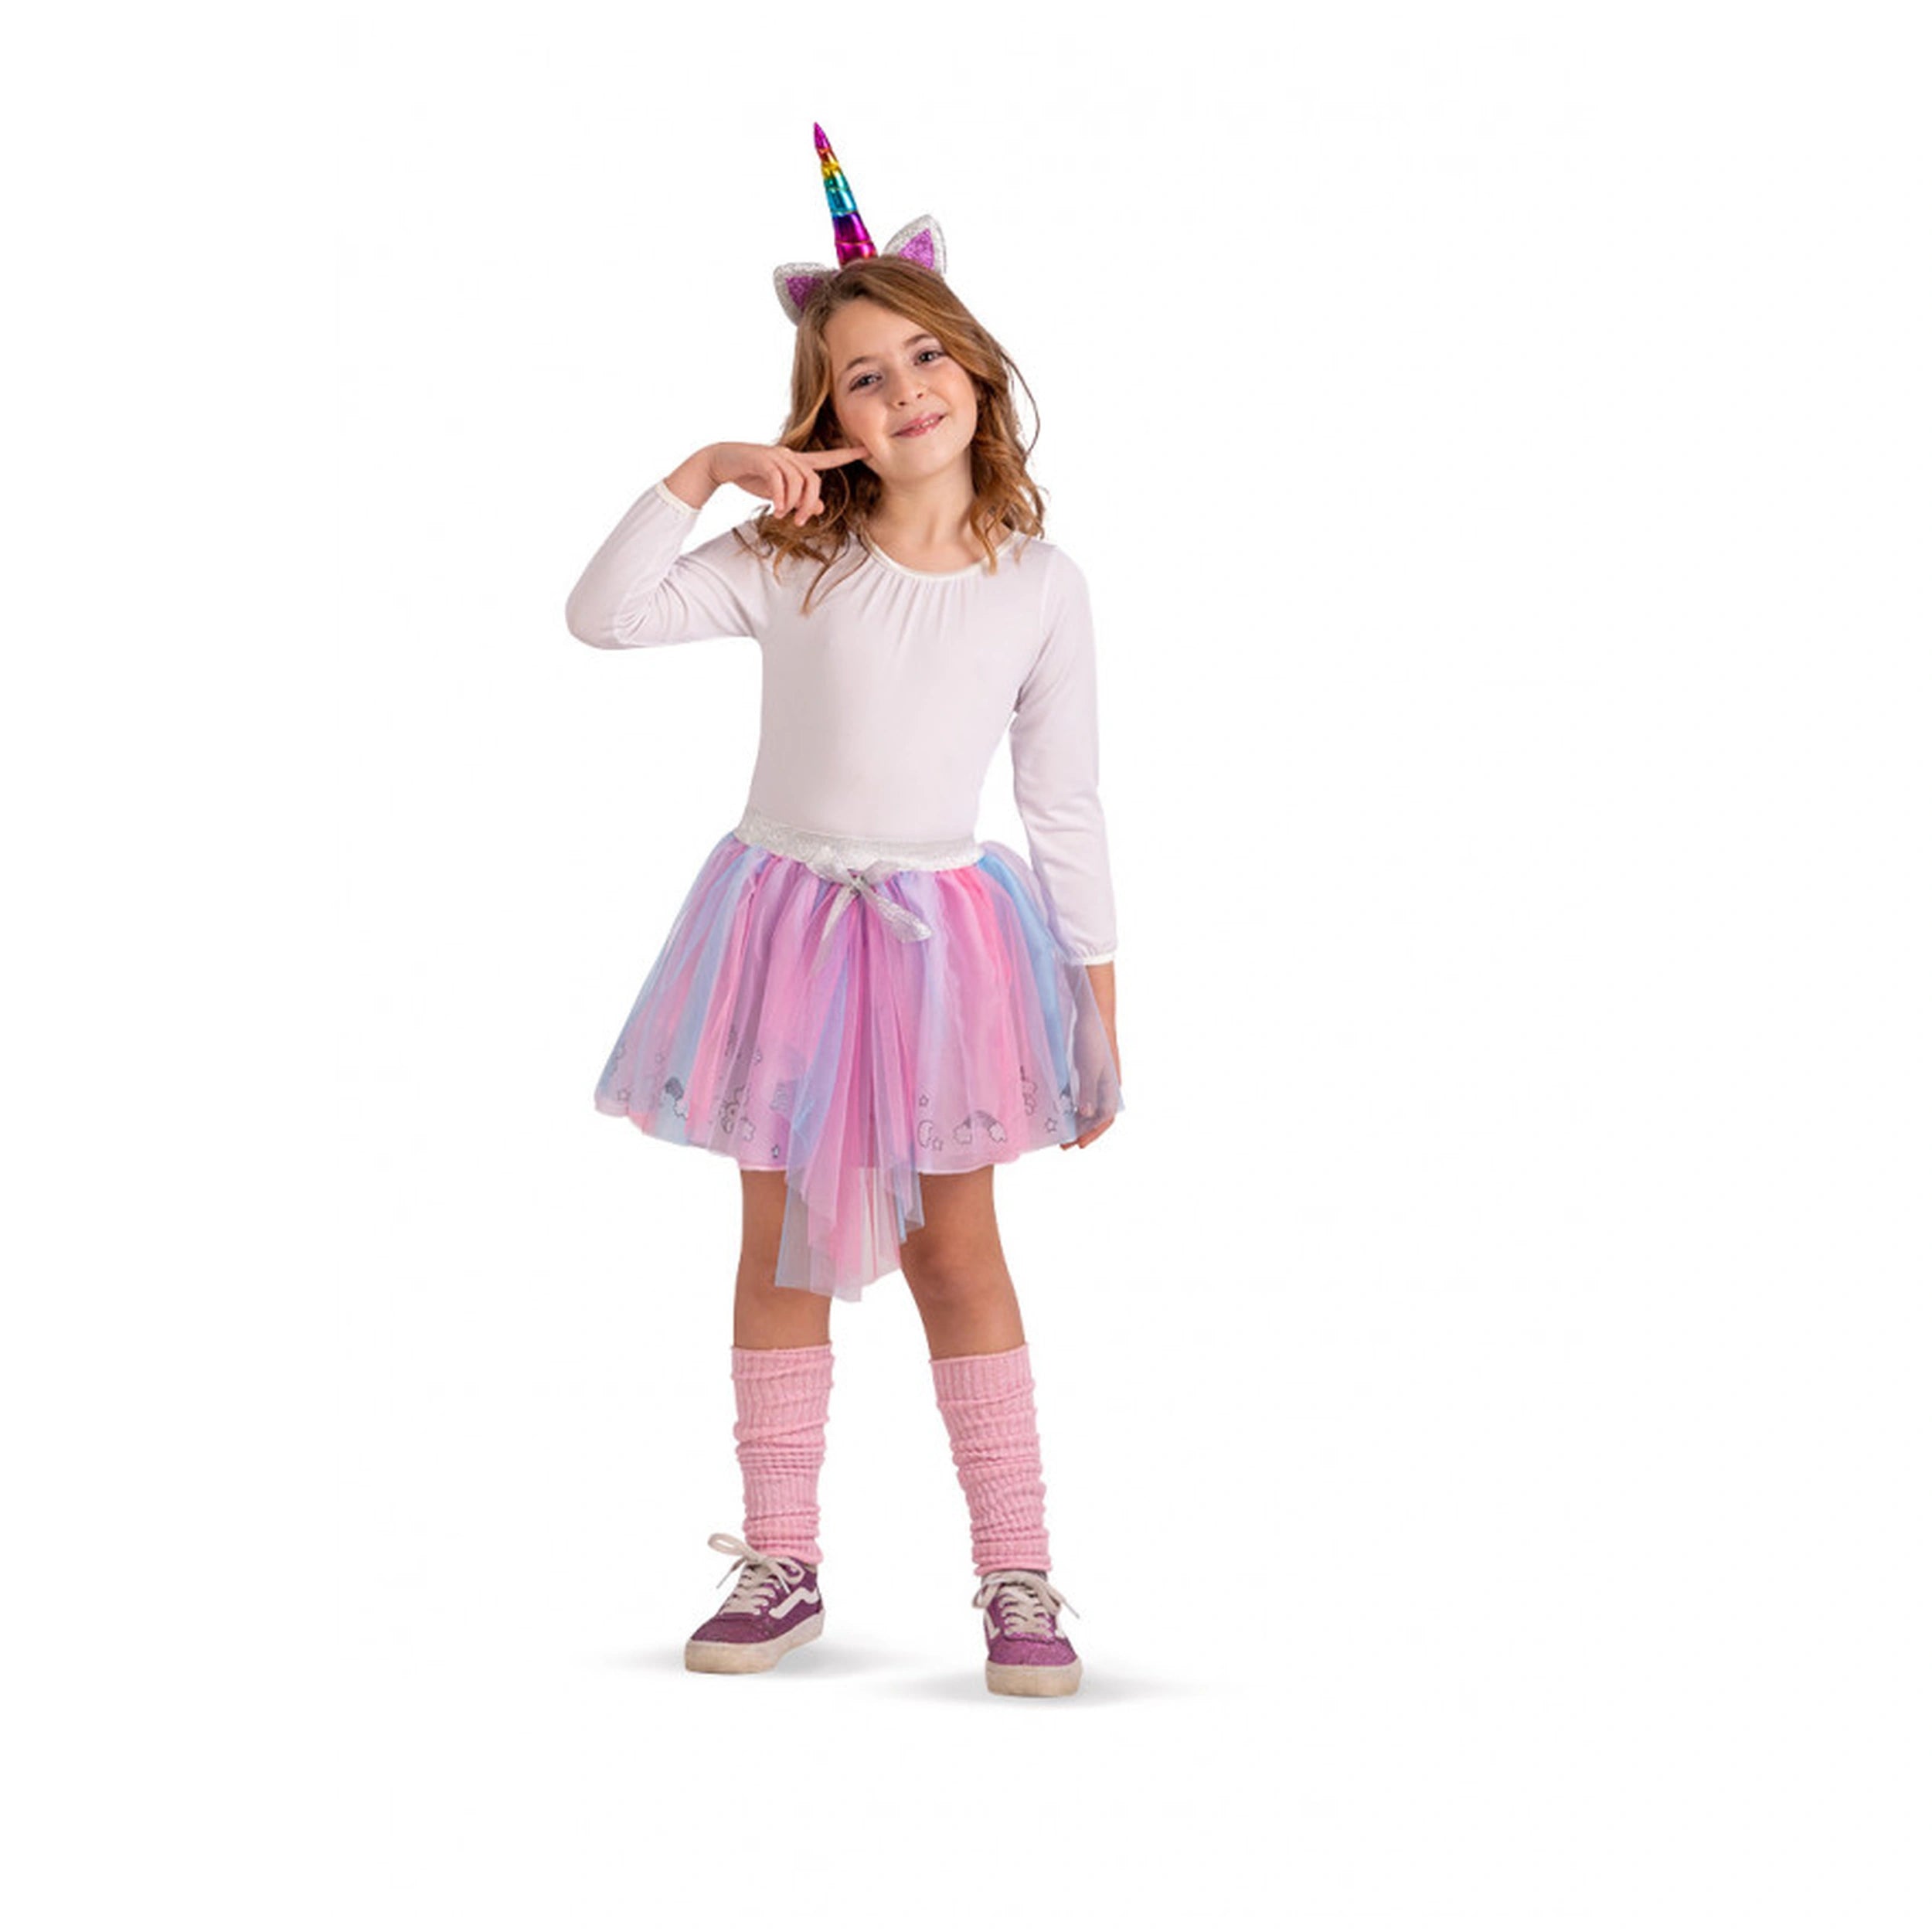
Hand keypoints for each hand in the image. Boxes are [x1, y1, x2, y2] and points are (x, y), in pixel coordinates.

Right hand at [705, 441, 868, 526]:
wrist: (720, 462)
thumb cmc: (751, 476)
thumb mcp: (778, 492)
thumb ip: (798, 499)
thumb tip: (820, 508)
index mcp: (796, 462)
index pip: (826, 459)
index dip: (847, 455)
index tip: (867, 450)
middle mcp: (789, 456)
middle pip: (813, 480)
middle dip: (809, 504)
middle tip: (800, 521)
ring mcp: (776, 456)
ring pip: (797, 482)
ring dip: (792, 504)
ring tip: (782, 516)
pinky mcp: (762, 460)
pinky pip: (779, 481)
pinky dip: (779, 498)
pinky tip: (775, 510)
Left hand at [1061, 978, 1120, 1151]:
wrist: (1092, 1013)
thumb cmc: (1094, 1039)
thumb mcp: (1089, 1067)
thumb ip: (1088, 1092)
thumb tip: (1086, 1115)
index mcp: (1112, 1087)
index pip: (1106, 1119)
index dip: (1093, 1133)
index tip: (1078, 1145)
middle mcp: (1106, 1086)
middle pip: (1096, 1116)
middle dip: (1082, 1131)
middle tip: (1064, 1144)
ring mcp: (1097, 1078)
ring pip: (1088, 1106)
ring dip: (1076, 1120)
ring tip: (1061, 1131)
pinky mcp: (1087, 1069)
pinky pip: (1081, 1094)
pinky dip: (1072, 1105)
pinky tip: (1059, 1109)